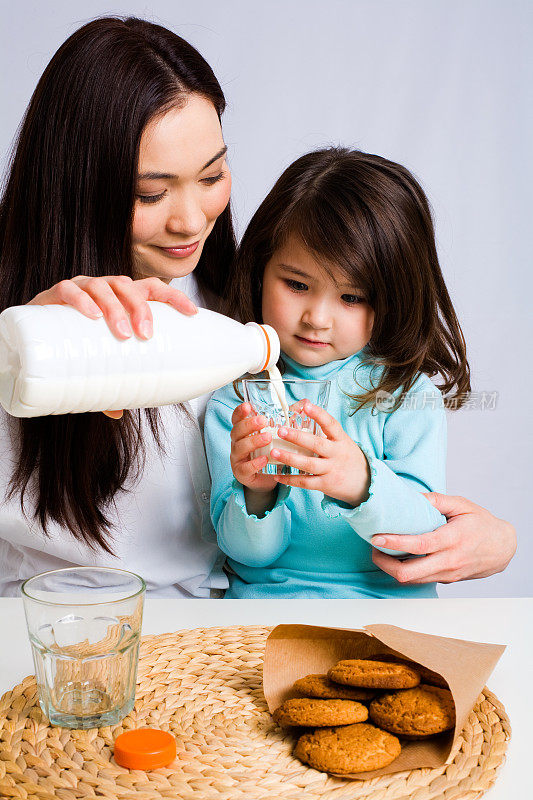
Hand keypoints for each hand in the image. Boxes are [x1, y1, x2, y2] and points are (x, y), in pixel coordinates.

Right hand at [28, 275, 196, 418]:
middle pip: (129, 286)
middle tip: (145, 335)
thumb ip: (109, 382)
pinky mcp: (54, 294)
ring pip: (102, 285)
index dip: (174, 297)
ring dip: (115, 307)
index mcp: (121, 299)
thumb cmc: (75, 341)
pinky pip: (68, 289)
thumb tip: (118, 414)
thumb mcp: (97, 360)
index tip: (192, 313)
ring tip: (122, 332)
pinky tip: (91, 315)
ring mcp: (80, 288)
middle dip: (141, 308)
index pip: (153, 288)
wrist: (33, 332)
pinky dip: (81, 300)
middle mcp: (104, 289)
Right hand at [230, 403, 277, 493]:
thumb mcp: (276, 435)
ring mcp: (238, 458)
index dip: (240, 412)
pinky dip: (254, 463)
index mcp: (244, 431)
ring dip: (254, 441)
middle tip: (263, 420)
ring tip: (268, 438)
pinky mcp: (242, 473)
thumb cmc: (270, 452)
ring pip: (240, 447)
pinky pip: (245, 467)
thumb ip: (286, 419)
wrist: (266, 478)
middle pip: (237, 430)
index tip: (248, 406)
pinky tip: (264, 459)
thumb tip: (304, 403)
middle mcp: (238, 443)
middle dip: (249, 424)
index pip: (237, 419)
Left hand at [272, 401, 370, 505]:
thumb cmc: (347, 457)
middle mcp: (337, 454)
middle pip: (316, 444)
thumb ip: (326, 430)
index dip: (318, 414)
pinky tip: (277, 476)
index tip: (306, 406)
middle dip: (297, 437)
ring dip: (290, 458)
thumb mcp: (343, 441)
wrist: (365, 482)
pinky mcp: (326, 484)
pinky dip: (290, 480)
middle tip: (281, 430)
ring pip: (309, 464)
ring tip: (273, 452)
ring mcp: (331, 470)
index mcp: (341, 440)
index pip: (331, 424)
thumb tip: (304, 406)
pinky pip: (306, 482)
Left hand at [371, 493, 516, 583]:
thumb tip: (412, 496)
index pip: (419, 545)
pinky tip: (397, 558)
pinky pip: (419, 579)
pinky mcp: (445, 580)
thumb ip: (436, 500)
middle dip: (384, 563)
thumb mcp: (462, 505)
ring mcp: (447, 574)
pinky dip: (404, 571)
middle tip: (373, 547)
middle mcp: (448, 561)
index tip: (376, 537)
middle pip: (409, 573)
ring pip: (411, 581)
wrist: (502, 548)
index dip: (395, 543)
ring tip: (381, 551)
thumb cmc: (481, 524)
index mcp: (452, 539)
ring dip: (391, 569)